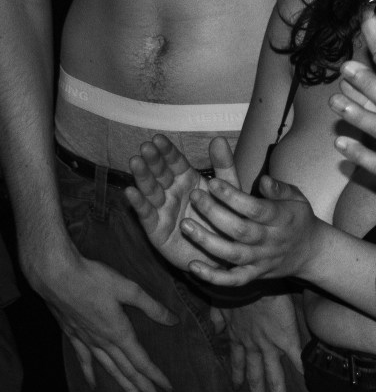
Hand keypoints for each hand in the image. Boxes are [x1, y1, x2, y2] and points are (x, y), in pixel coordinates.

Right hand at [24, 245, 177, 391]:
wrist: (56, 276)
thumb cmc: (93, 279)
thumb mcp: (129, 289)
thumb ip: (152, 307)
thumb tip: (173, 320)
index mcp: (119, 332)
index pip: (142, 362)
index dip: (156, 377)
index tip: (168, 390)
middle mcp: (103, 342)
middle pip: (127, 371)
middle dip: (143, 389)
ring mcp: (86, 340)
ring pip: (108, 369)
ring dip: (123, 385)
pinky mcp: (73, 335)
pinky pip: (83, 359)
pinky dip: (90, 373)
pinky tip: (94, 385)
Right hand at [126, 134, 233, 272]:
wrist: (224, 254)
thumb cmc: (226, 218)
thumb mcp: (228, 190)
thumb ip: (224, 166)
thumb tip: (219, 138)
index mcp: (187, 181)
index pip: (175, 163)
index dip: (167, 152)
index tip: (159, 138)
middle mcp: (172, 193)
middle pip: (160, 174)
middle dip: (153, 160)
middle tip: (146, 146)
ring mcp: (162, 210)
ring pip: (151, 191)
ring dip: (142, 177)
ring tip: (135, 162)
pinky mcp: (157, 230)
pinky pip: (147, 215)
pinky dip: (139, 203)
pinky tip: (130, 191)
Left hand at [178, 173, 320, 287]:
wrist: (312, 252)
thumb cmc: (298, 219)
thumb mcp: (296, 198)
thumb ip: (280, 189)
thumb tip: (264, 180)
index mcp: (282, 218)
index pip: (255, 208)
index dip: (233, 196)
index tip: (213, 183)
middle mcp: (271, 240)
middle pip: (240, 230)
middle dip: (214, 213)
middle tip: (194, 196)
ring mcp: (262, 260)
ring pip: (232, 254)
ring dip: (207, 241)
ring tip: (185, 225)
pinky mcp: (255, 275)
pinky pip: (233, 280)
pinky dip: (213, 276)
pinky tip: (193, 266)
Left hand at [222, 294, 301, 391]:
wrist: (246, 280)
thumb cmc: (231, 287)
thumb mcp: (218, 303)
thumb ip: (218, 318)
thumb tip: (217, 330)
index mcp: (238, 338)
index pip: (240, 363)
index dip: (239, 376)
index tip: (239, 389)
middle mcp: (253, 347)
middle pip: (257, 379)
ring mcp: (269, 345)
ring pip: (273, 378)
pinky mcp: (285, 338)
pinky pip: (296, 358)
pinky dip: (303, 371)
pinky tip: (310, 386)